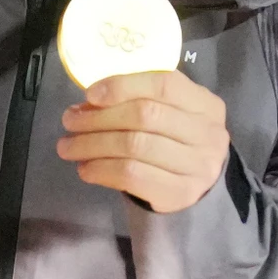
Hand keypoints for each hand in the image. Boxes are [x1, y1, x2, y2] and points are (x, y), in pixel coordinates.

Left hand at [58, 69, 231, 212]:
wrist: (200, 185)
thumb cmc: (177, 140)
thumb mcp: (172, 112)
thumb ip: (140, 99)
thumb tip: (89, 101)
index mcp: (206, 104)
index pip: (165, 85)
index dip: (124, 86)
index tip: (90, 94)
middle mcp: (208, 134)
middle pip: (145, 115)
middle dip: (99, 117)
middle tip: (69, 121)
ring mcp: (197, 166)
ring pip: (134, 146)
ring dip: (92, 145)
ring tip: (68, 146)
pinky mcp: (180, 193)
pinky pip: (132, 176)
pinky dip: (101, 170)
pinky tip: (86, 169)